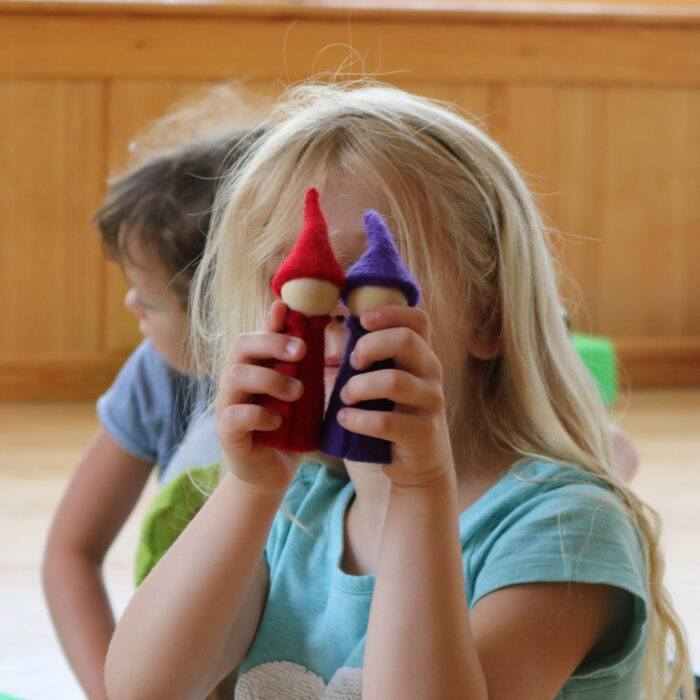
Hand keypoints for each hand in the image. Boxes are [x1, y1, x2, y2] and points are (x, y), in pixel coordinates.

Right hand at [215, 300, 304, 493]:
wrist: (273, 471)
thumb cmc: (288, 428)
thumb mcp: (300, 394)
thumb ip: (302, 366)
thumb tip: (313, 330)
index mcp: (254, 367)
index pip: (256, 333)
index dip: (270, 320)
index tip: (287, 308)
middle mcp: (235, 380)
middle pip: (241, 346)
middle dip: (272, 343)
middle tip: (302, 352)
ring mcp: (227, 405)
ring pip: (235, 376)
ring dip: (270, 379)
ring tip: (297, 392)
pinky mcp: (227, 432)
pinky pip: (235, 415)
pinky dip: (260, 414)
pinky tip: (278, 421)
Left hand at [337, 305, 454, 487]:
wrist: (418, 464)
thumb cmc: (391, 414)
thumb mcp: (383, 381)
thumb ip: (368, 357)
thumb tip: (334, 325)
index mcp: (421, 355)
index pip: (419, 319)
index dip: (390, 312)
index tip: (362, 320)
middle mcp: (431, 373)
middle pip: (406, 340)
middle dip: (369, 346)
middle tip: (352, 363)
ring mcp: (431, 402)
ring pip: (394, 380)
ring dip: (359, 386)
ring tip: (345, 397)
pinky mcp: (424, 432)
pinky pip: (387, 422)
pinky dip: (359, 419)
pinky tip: (345, 420)